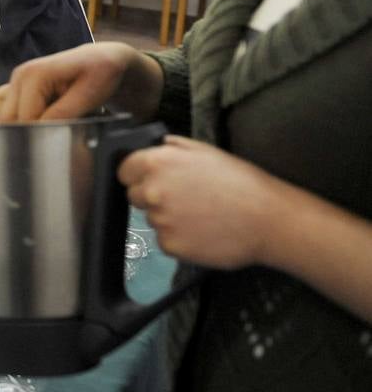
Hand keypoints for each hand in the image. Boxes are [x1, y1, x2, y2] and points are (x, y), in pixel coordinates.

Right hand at [0, 42, 161, 121]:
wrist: (103, 59)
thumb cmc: (100, 73)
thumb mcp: (88, 95)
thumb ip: (63, 114)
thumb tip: (42, 133)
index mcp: (34, 74)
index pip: (24, 119)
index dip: (40, 134)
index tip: (60, 141)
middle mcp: (20, 75)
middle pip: (9, 119)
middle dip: (30, 131)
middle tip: (57, 134)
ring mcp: (18, 80)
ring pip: (7, 117)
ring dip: (26, 125)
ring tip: (53, 122)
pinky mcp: (20, 87)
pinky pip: (11, 111)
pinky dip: (25, 119)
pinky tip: (47, 115)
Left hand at [118, 136, 279, 269]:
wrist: (268, 219)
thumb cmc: (241, 181)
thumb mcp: (206, 151)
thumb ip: (174, 147)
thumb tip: (157, 146)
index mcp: (157, 163)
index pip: (124, 171)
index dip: (137, 175)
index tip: (150, 180)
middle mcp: (151, 191)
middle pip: (134, 195)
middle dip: (152, 196)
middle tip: (183, 198)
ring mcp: (159, 220)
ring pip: (152, 219)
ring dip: (168, 217)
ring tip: (200, 215)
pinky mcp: (169, 245)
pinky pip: (165, 240)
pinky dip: (179, 238)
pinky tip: (202, 231)